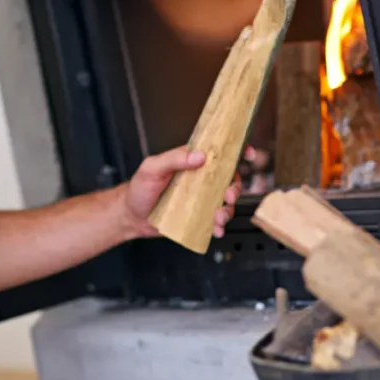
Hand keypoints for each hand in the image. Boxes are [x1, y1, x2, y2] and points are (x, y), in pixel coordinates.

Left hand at [119, 145, 242, 239]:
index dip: (236, 150)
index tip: (248, 153)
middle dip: (235, 187)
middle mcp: (199, 178)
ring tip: (217, 217)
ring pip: (225, 201)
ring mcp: (200, 198)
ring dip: (227, 210)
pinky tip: (215, 230)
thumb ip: (173, 158)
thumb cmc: (139, 188)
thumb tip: (198, 155)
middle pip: (229, 178)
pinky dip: (219, 226)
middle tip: (228, 196)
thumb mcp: (152, 168)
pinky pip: (216, 220)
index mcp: (191, 161)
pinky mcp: (198, 216)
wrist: (131, 217)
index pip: (217, 151)